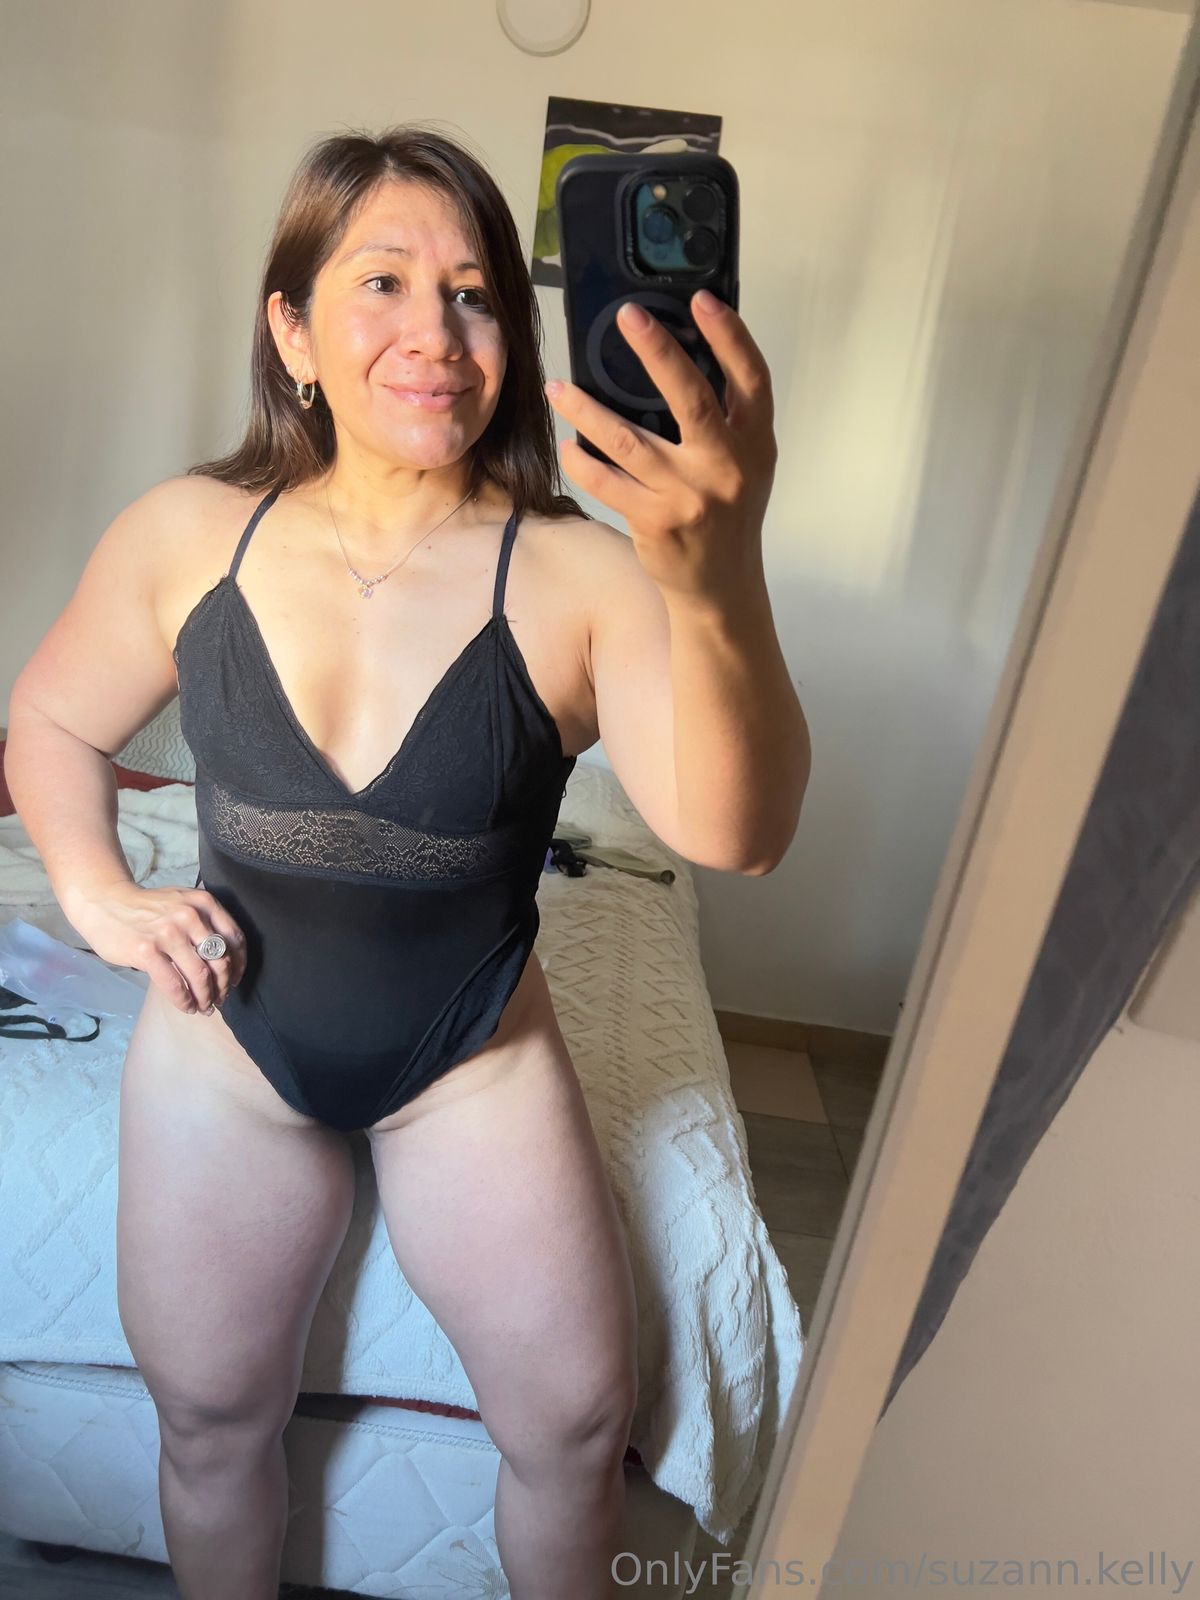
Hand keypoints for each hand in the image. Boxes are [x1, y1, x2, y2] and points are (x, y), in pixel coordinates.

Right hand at [66, 881, 246, 1015]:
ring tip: (204, 1008)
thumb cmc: (146, 909)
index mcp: (203, 903)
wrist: (105, 903)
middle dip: (223, 986)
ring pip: (200, 975)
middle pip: (221, 960)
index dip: (239, 965)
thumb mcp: (182, 903)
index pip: (234, 939)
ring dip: (205, 998)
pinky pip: (174, 984)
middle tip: (220, 1000)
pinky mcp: (147, 950)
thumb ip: (204, 924)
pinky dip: (184, 1000)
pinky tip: (187, 1006)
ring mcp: (168, 933)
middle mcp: (190, 916)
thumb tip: (225, 963)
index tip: (236, 980)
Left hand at [544, 290, 777, 607]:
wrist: (722, 587)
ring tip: (558, 388)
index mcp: (754, 443)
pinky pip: (606, 483)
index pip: (751, 379)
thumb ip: (725, 419)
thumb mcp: (744, 463)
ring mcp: (689, 496)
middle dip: (658, 352)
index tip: (701, 300)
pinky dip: (582, 462)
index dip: (730, 337)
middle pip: (691, 399)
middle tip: (627, 316)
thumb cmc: (727, 513)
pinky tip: (568, 446)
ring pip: (629, 441)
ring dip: (587, 410)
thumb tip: (682, 355)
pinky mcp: (654, 522)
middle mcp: (726, 467)